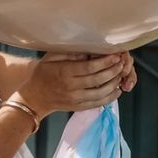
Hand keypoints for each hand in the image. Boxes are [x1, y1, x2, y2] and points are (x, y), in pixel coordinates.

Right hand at [16, 49, 134, 118]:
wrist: (34, 97)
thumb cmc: (43, 73)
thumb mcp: (51, 57)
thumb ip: (69, 53)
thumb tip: (88, 50)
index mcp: (65, 72)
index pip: (90, 67)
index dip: (105, 62)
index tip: (115, 55)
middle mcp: (72, 87)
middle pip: (98, 80)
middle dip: (113, 71)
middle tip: (122, 63)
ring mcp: (76, 99)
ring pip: (101, 93)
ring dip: (114, 83)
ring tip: (121, 74)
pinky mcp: (79, 107)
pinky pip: (98, 103)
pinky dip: (110, 97)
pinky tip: (117, 89)